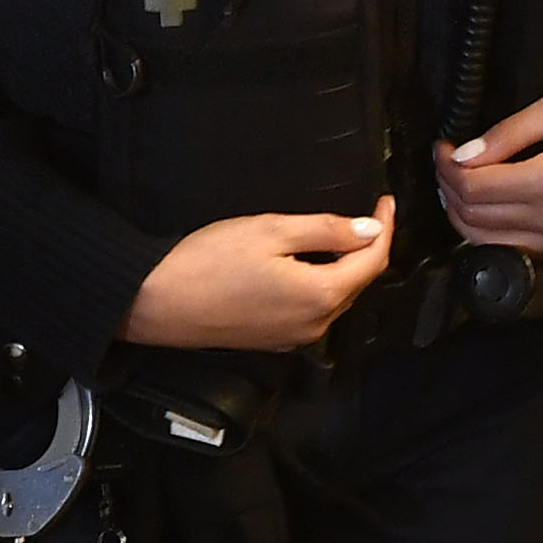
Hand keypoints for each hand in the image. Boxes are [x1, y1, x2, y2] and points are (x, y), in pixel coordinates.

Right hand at [123, 199, 391, 351]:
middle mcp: (314, 324)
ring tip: (337, 235)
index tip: (385, 203)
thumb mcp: (271, 231)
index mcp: (319, 295)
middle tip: (367, 214)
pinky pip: (312, 310)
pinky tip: (305, 264)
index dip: (383, 228)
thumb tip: (369, 229)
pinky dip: (319, 284)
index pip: (372, 261)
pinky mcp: (274, 339)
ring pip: (335, 297)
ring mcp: (294, 336)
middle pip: (357, 282)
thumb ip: (326, 230)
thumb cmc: (207, 263)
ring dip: (344, 267)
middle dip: (366, 248)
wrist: (157, 302)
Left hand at [442, 86, 542, 258]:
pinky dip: (497, 233)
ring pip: (491, 243)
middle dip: (449, 191)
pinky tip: (496, 205)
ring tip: (465, 183)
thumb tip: (462, 155)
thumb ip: (507, 133)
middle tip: (448, 163)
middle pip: (474, 221)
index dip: (445, 168)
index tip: (442, 148)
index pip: (471, 189)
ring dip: (467, 216)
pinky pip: (522, 251)